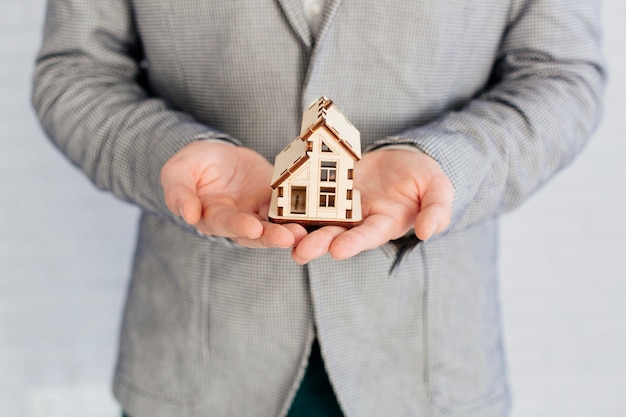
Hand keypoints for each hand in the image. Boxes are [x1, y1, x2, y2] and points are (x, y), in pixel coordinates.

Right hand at [161, 141, 305, 247]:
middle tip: (290, 238)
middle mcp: (239, 221)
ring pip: (277, 225)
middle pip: (258, 234)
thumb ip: (178, 192)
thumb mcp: (178, 172)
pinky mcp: (277, 199)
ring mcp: (260, 212)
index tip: (253, 228)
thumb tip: (186, 214)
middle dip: (273, 236)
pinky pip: (292, 206)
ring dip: (292, 230)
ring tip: (306, 232)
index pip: (227, 224)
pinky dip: (303, 212)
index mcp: (213, 217)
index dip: (240, 226)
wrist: (216, 156)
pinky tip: (317, 212)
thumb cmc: (193, 166)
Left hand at [291, 148, 453, 262]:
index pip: (368, 236)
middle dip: (318, 242)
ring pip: (318, 217)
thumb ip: (436, 211)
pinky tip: (278, 197)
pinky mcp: (330, 186)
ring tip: (280, 234)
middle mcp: (359, 219)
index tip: (337, 251)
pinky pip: (311, 191)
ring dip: (300, 226)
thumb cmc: (426, 178)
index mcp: (384, 223)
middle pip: (336, 232)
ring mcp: (342, 203)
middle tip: (299, 253)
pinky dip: (296, 195)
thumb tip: (428, 233)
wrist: (407, 158)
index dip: (354, 243)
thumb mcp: (439, 191)